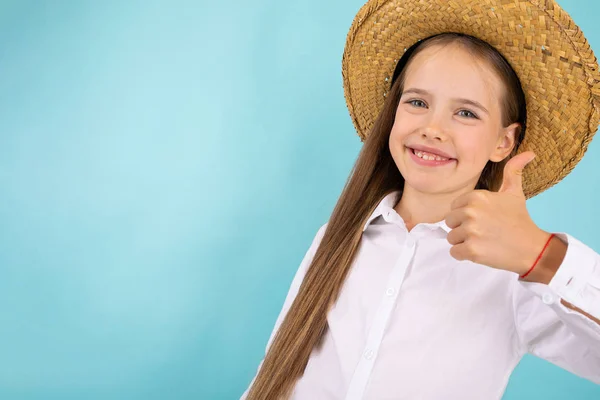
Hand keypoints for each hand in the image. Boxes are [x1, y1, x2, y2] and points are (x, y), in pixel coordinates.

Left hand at [444, 151, 550, 274]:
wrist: (532, 248)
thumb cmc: (520, 220)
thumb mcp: (515, 193)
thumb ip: (513, 171)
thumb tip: (529, 153)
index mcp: (476, 197)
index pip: (454, 207)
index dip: (466, 215)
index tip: (483, 219)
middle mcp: (471, 212)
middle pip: (450, 222)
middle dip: (463, 228)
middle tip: (484, 231)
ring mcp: (470, 232)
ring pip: (451, 238)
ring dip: (464, 242)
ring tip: (483, 240)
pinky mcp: (471, 250)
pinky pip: (454, 252)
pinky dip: (464, 255)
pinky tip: (481, 250)